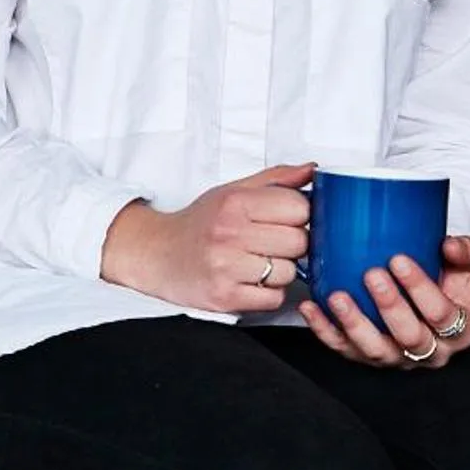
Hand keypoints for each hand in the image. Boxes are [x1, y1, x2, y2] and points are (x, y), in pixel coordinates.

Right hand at [99, 162, 313, 313]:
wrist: (156, 254)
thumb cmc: (200, 223)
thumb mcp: (233, 191)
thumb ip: (276, 180)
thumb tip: (313, 170)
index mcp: (235, 203)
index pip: (299, 208)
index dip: (301, 215)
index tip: (288, 219)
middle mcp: (229, 234)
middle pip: (299, 242)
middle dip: (293, 244)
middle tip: (273, 243)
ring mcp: (226, 268)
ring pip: (289, 273)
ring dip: (281, 271)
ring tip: (257, 263)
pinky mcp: (225, 298)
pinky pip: (274, 299)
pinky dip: (269, 293)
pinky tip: (251, 281)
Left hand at [300, 234, 469, 369]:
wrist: (432, 304)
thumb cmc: (450, 282)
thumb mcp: (467, 267)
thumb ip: (465, 253)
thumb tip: (448, 246)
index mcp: (459, 332)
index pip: (442, 315)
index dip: (421, 289)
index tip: (400, 260)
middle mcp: (430, 352)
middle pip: (410, 336)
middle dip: (389, 305)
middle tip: (371, 274)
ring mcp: (397, 358)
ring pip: (375, 350)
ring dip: (354, 323)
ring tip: (337, 296)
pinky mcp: (367, 359)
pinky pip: (343, 349)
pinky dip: (324, 330)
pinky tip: (311, 308)